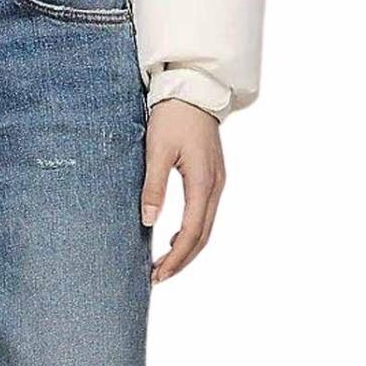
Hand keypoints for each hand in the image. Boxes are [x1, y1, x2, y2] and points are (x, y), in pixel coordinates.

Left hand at [141, 100, 225, 283]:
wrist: (193, 89)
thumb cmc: (173, 116)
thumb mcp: (157, 150)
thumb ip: (154, 186)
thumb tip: (149, 222)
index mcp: (203, 183)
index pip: (191, 233)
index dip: (175, 258)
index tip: (157, 274)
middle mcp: (215, 186)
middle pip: (202, 236)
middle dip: (181, 260)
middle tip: (158, 277)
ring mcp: (217, 181)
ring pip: (205, 226)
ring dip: (187, 248)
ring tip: (165, 263)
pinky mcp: (212, 175)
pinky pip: (205, 212)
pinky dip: (192, 231)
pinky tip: (175, 236)